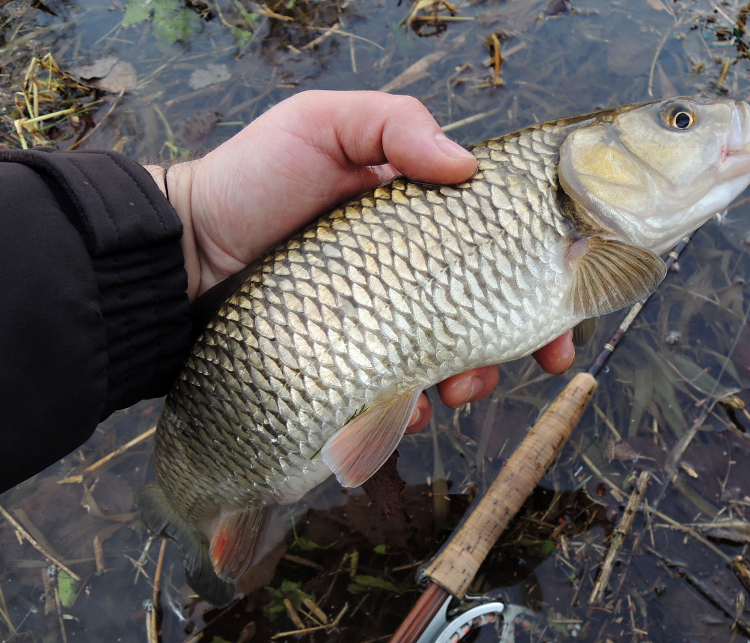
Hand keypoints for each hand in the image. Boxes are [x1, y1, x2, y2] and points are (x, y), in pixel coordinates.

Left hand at [156, 90, 574, 427]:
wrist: (183, 256)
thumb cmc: (252, 179)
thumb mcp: (322, 124)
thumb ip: (394, 126)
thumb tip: (467, 167)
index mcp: (418, 221)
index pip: (497, 246)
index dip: (540, 277)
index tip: (565, 311)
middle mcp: (409, 276)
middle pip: (488, 313)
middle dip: (519, 342)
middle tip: (532, 361)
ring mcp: (383, 325)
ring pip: (454, 363)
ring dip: (474, 382)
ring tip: (458, 391)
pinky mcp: (354, 367)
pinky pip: (402, 398)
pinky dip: (417, 410)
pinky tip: (411, 410)